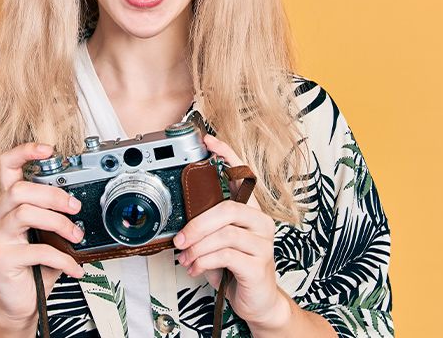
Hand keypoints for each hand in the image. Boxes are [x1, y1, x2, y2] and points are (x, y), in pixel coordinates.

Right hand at [0, 142, 85, 331]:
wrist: (22, 302)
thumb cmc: (36, 264)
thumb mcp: (47, 233)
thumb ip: (53, 214)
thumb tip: (77, 201)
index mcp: (9, 204)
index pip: (7, 167)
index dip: (25, 152)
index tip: (49, 150)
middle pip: (20, 189)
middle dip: (54, 195)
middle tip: (75, 208)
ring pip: (26, 213)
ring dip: (59, 223)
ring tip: (76, 237)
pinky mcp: (3, 259)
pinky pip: (38, 250)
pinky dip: (63, 258)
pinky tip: (74, 267)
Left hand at [174, 135, 288, 329]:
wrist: (256, 302)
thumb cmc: (234, 269)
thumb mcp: (216, 244)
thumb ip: (205, 228)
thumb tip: (179, 223)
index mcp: (249, 212)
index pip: (243, 175)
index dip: (227, 155)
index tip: (208, 141)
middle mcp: (260, 222)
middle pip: (227, 209)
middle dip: (197, 224)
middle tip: (180, 239)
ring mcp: (263, 242)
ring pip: (224, 233)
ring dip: (198, 247)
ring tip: (187, 258)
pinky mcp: (259, 263)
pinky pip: (226, 254)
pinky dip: (204, 261)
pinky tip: (196, 268)